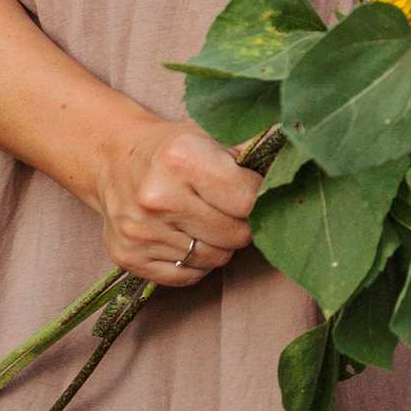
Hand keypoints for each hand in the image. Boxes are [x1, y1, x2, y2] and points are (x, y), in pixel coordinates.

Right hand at [88, 117, 260, 285]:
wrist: (114, 159)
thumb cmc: (174, 147)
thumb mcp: (212, 133)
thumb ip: (254, 150)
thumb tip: (296, 164)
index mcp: (182, 159)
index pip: (248, 201)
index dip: (259, 198)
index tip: (253, 190)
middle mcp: (157, 197)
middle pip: (235, 236)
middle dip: (242, 223)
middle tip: (231, 208)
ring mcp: (140, 231)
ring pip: (214, 260)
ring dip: (219, 244)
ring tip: (207, 220)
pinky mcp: (128, 257)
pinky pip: (187, 276)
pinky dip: (196, 262)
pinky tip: (187, 236)